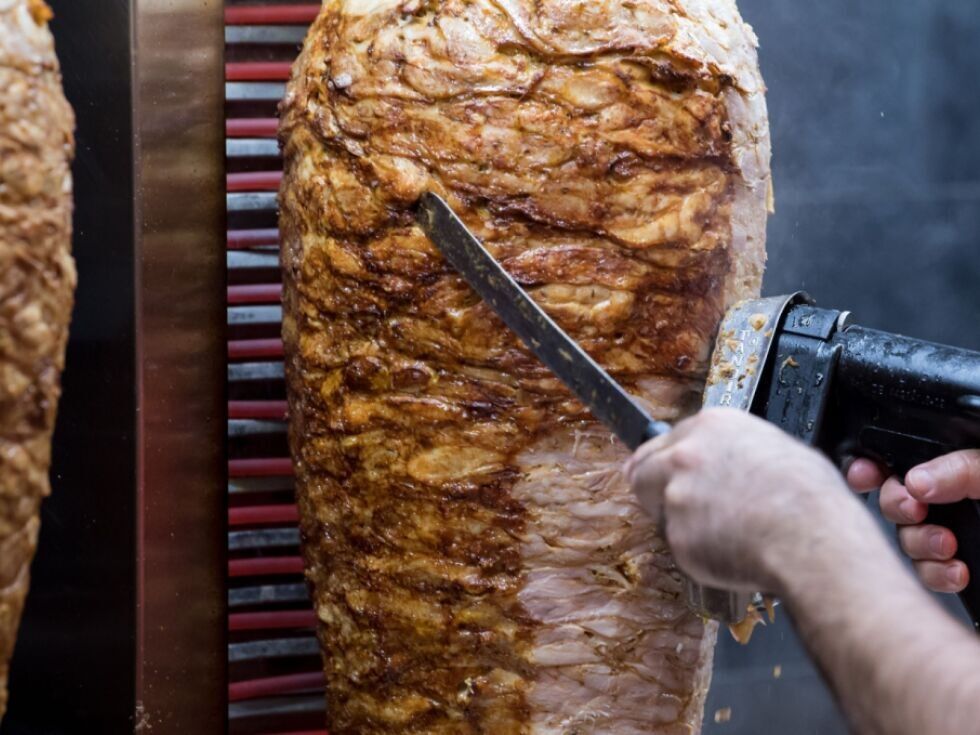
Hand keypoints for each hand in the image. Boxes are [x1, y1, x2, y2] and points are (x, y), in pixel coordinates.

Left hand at [627, 408, 861, 593]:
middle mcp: (686, 456)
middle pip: (643, 470)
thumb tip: (733, 461)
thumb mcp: (778, 448)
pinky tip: (730, 552)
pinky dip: (698, 554)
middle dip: (653, 488)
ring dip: (680, 523)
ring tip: (723, 533)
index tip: (663, 473)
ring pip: (661, 512)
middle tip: (671, 507)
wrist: (813, 538)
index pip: (665, 441)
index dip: (666, 462)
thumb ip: (735, 450)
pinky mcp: (678, 536)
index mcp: (712, 427)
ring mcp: (677, 496)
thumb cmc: (810, 498)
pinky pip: (681, 547)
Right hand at [848, 451, 979, 593]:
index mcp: (953, 467)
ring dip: (918, 544)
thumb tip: (915, 481)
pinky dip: (936, 574)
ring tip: (945, 545)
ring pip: (906, 541)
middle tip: (914, 509)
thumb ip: (962, 468)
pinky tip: (956, 571)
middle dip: (896, 506)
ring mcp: (951, 534)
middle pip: (893, 501)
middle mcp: (946, 500)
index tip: (864, 474)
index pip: (899, 461)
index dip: (872, 467)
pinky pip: (928, 573)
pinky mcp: (957, 566)